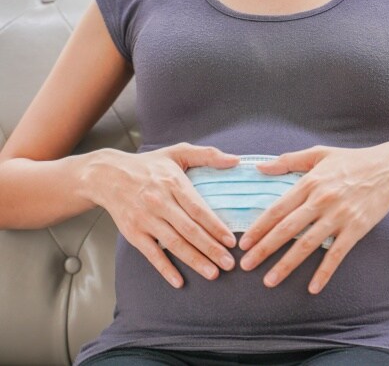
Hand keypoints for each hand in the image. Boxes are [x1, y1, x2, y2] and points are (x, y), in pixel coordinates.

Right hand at [81, 143, 239, 288]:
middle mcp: (159, 202)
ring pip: (174, 244)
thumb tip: (236, 160)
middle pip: (189, 230)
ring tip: (213, 273)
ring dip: (194, 260)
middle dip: (211, 249)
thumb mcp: (178, 152)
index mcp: (173, 183)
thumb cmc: (149, 165)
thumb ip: (208, 155)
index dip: (215, 226)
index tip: (231, 241)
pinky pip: (151, 254)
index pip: (198, 209)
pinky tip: (179, 281)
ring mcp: (145, 219)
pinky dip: (165, 268)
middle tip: (229, 264)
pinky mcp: (133, 233)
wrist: (108, 175)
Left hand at [237, 142, 388, 293]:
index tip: (244, 243)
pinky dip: (324, 272)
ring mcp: (338, 216)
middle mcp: (321, 200)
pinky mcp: (356, 229)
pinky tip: (313, 287)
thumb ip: (288, 161)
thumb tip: (260, 167)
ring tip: (270, 280)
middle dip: (264, 249)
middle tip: (247, 265)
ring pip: (307, 245)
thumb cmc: (352, 160)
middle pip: (286, 229)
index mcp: (309, 182)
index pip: (277, 209)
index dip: (259, 227)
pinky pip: (336, 254)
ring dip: (286, 264)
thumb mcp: (319, 154)